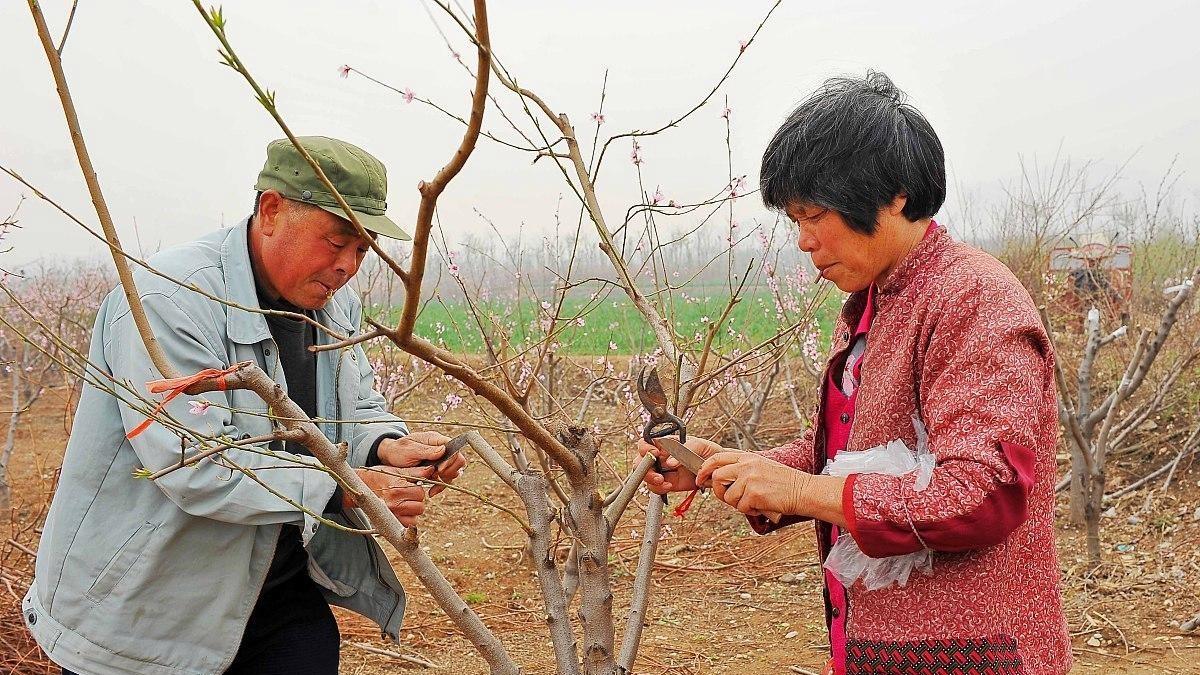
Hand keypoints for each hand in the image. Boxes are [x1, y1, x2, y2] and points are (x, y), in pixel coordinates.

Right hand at [346, 466, 429, 526]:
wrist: (360, 487)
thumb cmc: (379, 477)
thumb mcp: (396, 470)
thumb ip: (415, 472)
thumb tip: (431, 469)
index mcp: (398, 488)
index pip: (420, 493)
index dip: (417, 490)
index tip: (411, 488)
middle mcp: (396, 502)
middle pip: (420, 505)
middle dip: (416, 500)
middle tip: (407, 496)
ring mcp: (392, 514)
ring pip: (416, 515)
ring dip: (413, 510)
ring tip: (403, 502)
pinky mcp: (390, 521)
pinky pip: (408, 523)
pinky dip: (407, 518)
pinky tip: (401, 511)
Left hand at [377, 431, 465, 496]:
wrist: (390, 457)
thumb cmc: (399, 450)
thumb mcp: (409, 449)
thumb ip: (426, 450)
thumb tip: (442, 450)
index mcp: (436, 440)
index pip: (454, 448)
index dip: (451, 460)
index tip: (439, 469)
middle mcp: (441, 450)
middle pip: (458, 461)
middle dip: (450, 471)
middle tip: (437, 477)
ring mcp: (440, 460)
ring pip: (453, 472)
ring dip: (445, 481)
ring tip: (432, 487)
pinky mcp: (436, 470)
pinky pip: (445, 480)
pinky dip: (440, 487)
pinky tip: (431, 492)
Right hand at [637, 436, 723, 494]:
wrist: (717, 469)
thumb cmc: (708, 452)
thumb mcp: (699, 445)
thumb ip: (684, 450)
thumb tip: (669, 462)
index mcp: (665, 443)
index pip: (646, 443)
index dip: (645, 448)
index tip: (654, 453)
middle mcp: (660, 457)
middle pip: (640, 461)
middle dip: (644, 468)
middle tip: (656, 472)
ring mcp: (663, 471)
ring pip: (645, 476)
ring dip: (651, 479)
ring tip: (663, 481)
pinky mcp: (667, 483)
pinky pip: (655, 487)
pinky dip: (659, 488)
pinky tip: (669, 486)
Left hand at [695, 451, 811, 516]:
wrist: (803, 490)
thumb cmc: (784, 482)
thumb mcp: (762, 466)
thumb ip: (742, 469)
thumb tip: (720, 478)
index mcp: (747, 457)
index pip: (717, 457)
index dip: (705, 468)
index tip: (700, 478)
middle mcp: (747, 465)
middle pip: (717, 477)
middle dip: (718, 490)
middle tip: (729, 497)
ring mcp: (750, 479)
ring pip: (728, 496)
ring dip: (739, 503)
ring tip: (755, 501)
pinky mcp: (754, 494)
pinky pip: (741, 507)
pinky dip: (750, 510)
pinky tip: (762, 505)